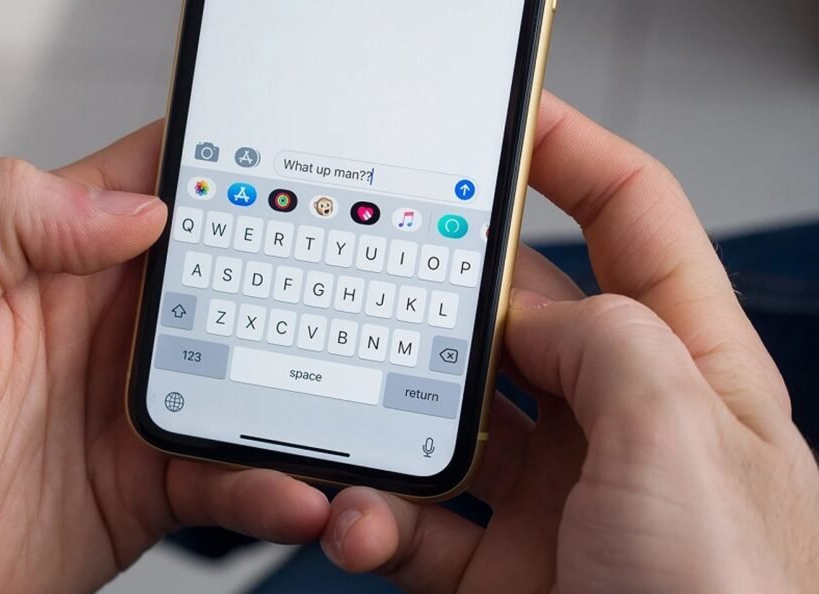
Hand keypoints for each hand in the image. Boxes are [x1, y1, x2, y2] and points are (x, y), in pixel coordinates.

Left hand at [0, 123, 328, 592]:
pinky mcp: (150, 482)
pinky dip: (264, 481)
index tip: (280, 165)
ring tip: (335, 405)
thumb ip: (6, 222)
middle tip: (340, 281)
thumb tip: (134, 207)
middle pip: (216, 277)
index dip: (213, 165)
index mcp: (43, 264)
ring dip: (289, 385)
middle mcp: (98, 329)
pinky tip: (287, 489)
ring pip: (241, 374)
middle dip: (281, 272)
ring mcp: (131, 407)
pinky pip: (225, 472)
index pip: (144, 187)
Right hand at [319, 94, 818, 592]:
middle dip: (455, 296)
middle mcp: (619, 429)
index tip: (504, 118)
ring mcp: (553, 500)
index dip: (572, 155)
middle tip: (392, 272)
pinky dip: (373, 518)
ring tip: (352, 419)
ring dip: (391, 423)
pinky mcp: (497, 568)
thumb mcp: (681, 443)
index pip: (635, 224)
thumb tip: (537, 308)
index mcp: (689, 374)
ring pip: (450, 424)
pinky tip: (360, 521)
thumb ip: (610, 341)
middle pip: (521, 317)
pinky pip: (415, 523)